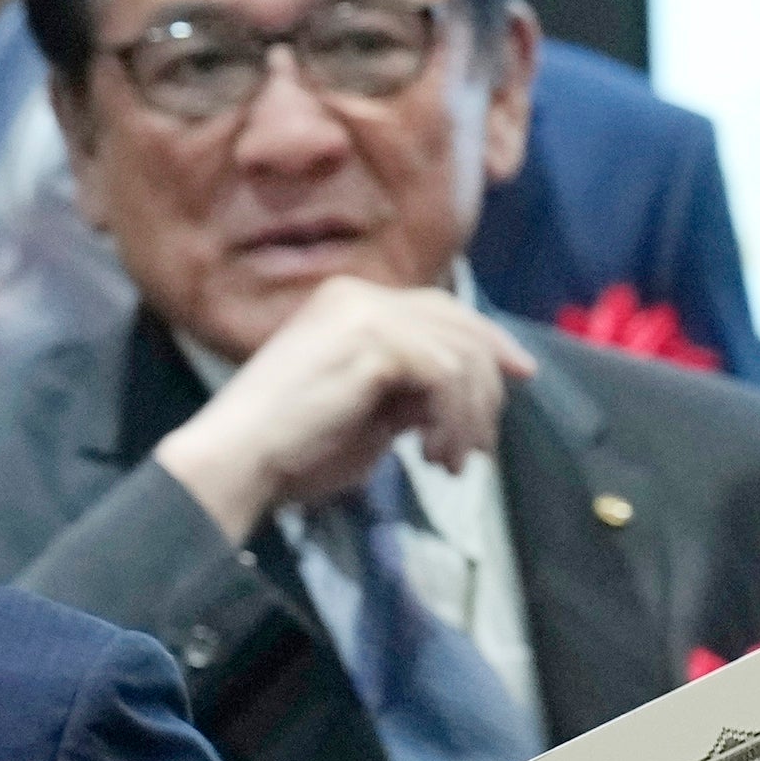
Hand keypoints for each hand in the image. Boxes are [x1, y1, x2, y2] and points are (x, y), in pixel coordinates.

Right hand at [152, 278, 538, 539]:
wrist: (238, 460)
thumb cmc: (290, 451)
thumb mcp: (367, 418)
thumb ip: (411, 396)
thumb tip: (461, 400)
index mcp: (350, 304)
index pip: (441, 310)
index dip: (488, 342)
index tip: (521, 378)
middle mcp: (359, 295)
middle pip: (460, 326)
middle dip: (487, 387)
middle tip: (482, 449)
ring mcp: (365, 312)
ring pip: (460, 354)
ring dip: (468, 417)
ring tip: (450, 464)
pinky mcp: (373, 341)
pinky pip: (446, 376)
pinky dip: (452, 420)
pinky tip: (432, 457)